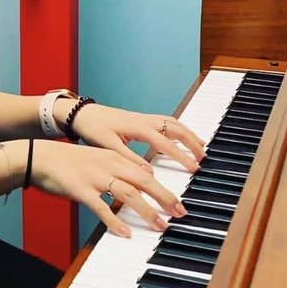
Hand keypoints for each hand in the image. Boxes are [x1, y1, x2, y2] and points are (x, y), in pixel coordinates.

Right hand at [31, 140, 186, 236]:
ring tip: (160, 225)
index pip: (146, 171)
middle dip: (165, 197)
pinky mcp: (80, 190)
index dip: (165, 186)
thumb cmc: (66, 162)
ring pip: (128, 193)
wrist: (38, 156)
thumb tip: (136, 188)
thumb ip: (117, 172)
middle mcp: (108, 165)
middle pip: (144, 180)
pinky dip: (114, 221)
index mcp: (114, 157)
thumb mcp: (96, 161)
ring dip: (147, 210)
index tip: (178, 201)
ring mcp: (95, 177)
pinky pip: (101, 207)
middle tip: (180, 212)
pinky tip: (125, 232)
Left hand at [67, 103, 204, 173]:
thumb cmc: (93, 128)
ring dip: (188, 133)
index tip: (193, 168)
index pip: (165, 143)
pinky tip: (183, 137)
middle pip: (176, 129)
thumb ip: (129, 159)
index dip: (181, 156)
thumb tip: (149, 174)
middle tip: (204, 157)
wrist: (82, 114)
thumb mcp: (108, 146)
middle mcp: (144, 120)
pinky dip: (178, 129)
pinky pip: (166, 121)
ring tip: (201, 146)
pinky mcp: (141, 119)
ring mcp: (144, 118)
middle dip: (192, 142)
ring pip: (173, 123)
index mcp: (138, 127)